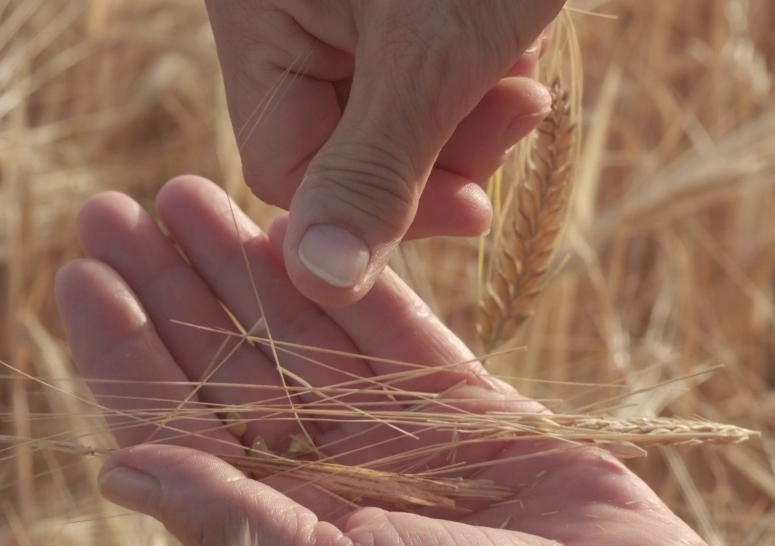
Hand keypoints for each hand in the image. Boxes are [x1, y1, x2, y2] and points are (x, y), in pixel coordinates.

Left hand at [54, 175, 720, 545]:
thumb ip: (230, 523)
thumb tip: (115, 470)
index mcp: (277, 536)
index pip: (177, 430)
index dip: (125, 353)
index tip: (83, 275)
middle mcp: (324, 482)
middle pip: (228, 367)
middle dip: (173, 290)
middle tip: (120, 209)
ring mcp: (394, 440)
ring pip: (301, 335)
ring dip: (246, 267)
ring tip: (192, 194)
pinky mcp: (463, 409)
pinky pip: (393, 330)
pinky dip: (348, 282)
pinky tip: (299, 231)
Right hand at [206, 0, 566, 305]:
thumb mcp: (432, 57)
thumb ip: (375, 175)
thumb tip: (318, 287)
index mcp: (254, 18)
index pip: (286, 170)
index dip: (379, 206)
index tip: (470, 204)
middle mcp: (281, 14)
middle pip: (345, 146)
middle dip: (440, 148)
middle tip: (511, 111)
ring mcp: (340, 7)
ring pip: (395, 115)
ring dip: (470, 111)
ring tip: (520, 59)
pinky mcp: (395, 6)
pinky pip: (426, 74)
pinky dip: (480, 72)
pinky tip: (517, 38)